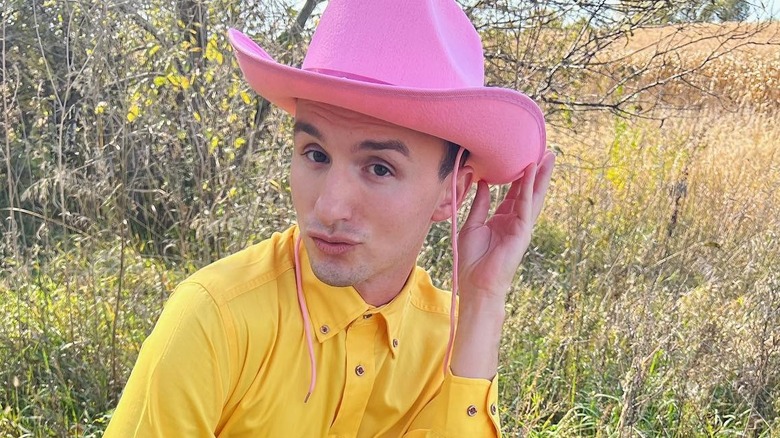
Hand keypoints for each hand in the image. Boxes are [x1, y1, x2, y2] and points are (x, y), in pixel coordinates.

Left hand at [457, 151, 555, 303]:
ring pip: (533, 197)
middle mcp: (514, 221)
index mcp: (502, 220)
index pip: (513, 194)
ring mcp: (520, 227)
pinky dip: (529, 189)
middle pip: (528, 192)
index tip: (521, 158)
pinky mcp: (522, 232)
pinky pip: (526, 206)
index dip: (518, 177)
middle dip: (536, 173)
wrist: (475, 283)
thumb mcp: (471, 225)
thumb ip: (480, 205)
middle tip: (545, 153)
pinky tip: (532, 174)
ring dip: (540, 177)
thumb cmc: (472, 260)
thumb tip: (484, 184)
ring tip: (549, 158)